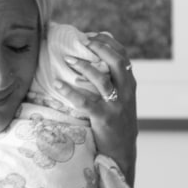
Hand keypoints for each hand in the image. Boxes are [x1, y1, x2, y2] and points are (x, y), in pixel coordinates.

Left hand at [55, 32, 137, 184]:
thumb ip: (113, 83)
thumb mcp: (121, 100)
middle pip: (118, 63)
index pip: (124, 57)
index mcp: (130, 85)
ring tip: (68, 59)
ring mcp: (116, 106)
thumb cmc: (116, 123)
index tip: (92, 36)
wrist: (122, 152)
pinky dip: (70, 91)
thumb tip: (94, 61)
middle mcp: (127, 93)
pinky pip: (85, 102)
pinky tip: (58, 84)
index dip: (108, 43)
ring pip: (102, 80)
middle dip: (100, 48)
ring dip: (84, 66)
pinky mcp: (104, 119)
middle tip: (83, 42)